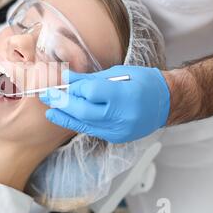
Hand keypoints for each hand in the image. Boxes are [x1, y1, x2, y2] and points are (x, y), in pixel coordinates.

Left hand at [39, 66, 170, 143]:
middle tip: (46, 95)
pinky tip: (64, 116)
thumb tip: (66, 79)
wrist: (166, 103)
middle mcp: (124, 116)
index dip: (75, 88)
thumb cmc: (145, 83)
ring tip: (49, 108)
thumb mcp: (119, 74)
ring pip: (84, 124)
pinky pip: (91, 130)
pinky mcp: (116, 137)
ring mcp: (120, 130)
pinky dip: (76, 122)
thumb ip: (90, 79)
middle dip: (62, 103)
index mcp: (126, 95)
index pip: (91, 93)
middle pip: (84, 111)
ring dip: (64, 116)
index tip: (66, 82)